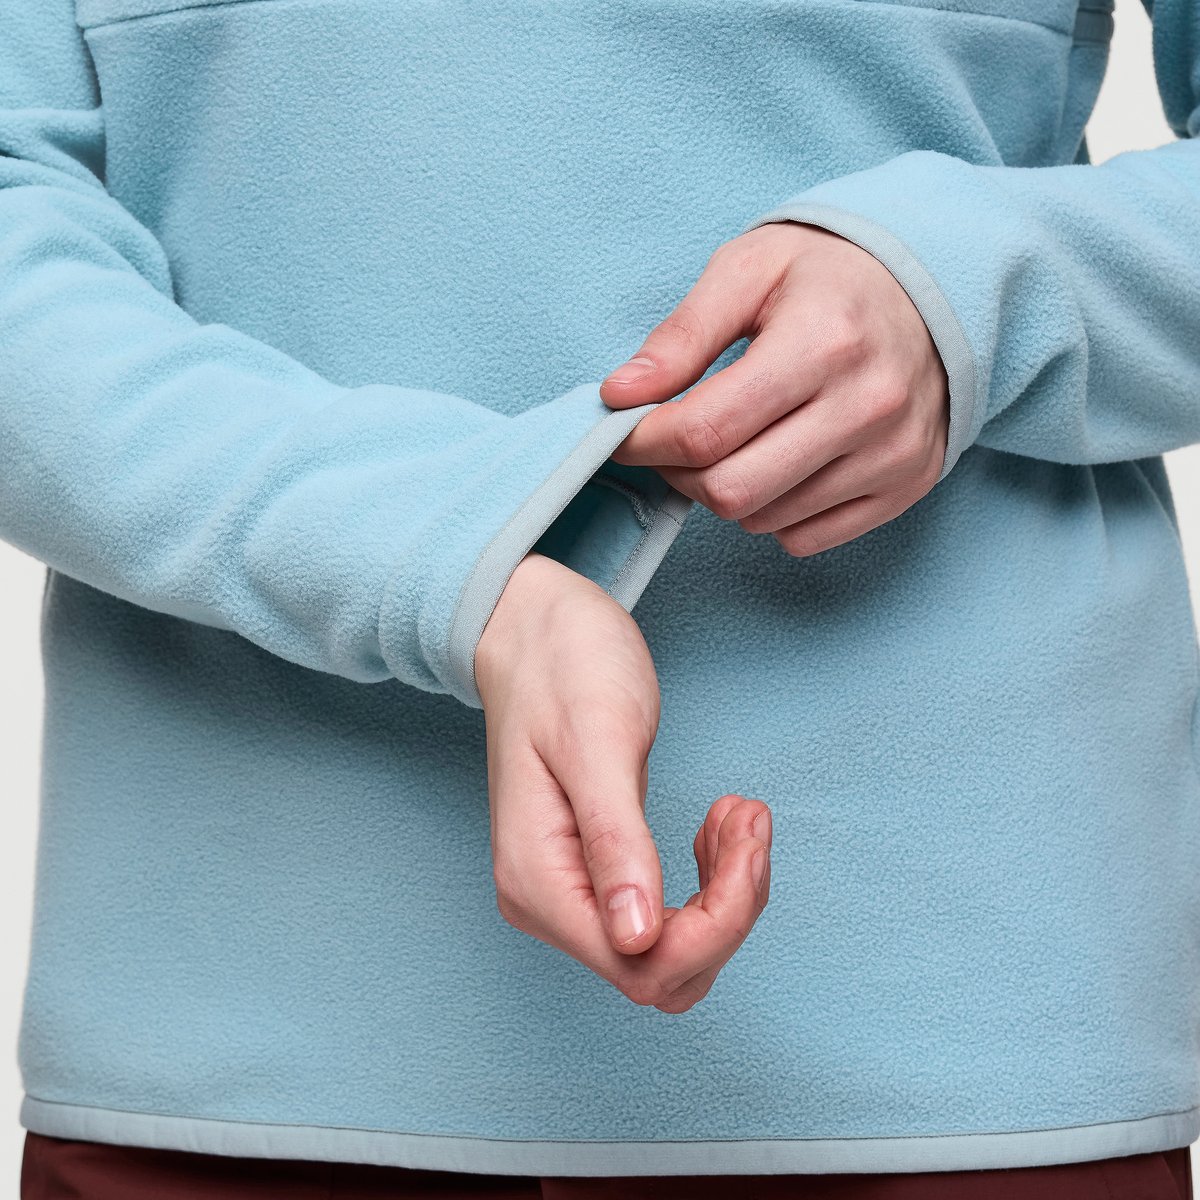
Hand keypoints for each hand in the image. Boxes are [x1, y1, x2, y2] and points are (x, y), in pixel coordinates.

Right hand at [475, 553, 770, 1012]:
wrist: (535, 629)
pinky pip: (667, 917)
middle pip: (664, 972)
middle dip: (728, 909)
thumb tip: (636, 939)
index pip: (642, 965)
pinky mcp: (597, 871)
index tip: (743, 835)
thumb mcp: (597, 743)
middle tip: (747, 818)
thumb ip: (614, 843)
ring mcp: (572, 891)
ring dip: (726, 895)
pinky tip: (718, 826)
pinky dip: (710, 882)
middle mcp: (547, 903)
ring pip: (674, 952)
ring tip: (738, 815)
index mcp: (537, 881)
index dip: (714, 923)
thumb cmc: (563, 668)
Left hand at [599, 222, 949, 556]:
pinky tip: (777, 466)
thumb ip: (681, 335)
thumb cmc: (827, 277)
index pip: (706, 430)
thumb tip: (619, 395)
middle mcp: (867, 405)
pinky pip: (805, 539)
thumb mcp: (749, 270)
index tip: (626, 429)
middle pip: (731, 489)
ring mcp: (892, 454)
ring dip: (725, 492)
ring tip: (733, 443)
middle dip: (680, 473)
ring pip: (763, 519)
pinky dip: (772, 514)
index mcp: (823, 342)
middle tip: (674, 442)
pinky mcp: (905, 485)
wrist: (933, 289)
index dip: (646, 440)